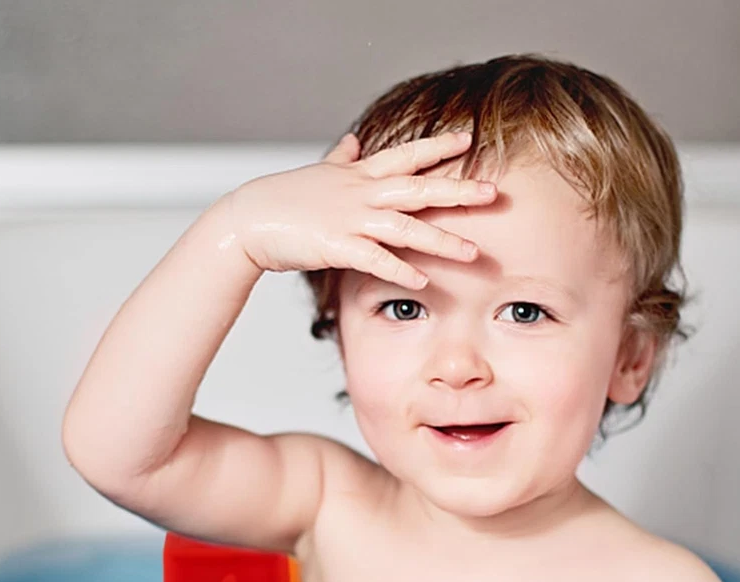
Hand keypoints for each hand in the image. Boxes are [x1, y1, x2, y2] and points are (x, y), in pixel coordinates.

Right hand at [227, 131, 496, 290]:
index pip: (404, 156)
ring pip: (405, 228)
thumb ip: (340, 159)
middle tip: (492, 194)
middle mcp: (359, 193)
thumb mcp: (317, 174)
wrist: (247, 221)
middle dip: (457, 192)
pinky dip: (400, 270)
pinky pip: (376, 260)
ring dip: (441, 240)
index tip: (467, 141)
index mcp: (357, 175)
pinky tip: (423, 282)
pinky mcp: (336, 247)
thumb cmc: (280, 200)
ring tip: (472, 253)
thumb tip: (354, 140)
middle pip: (417, 189)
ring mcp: (349, 219)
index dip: (436, 148)